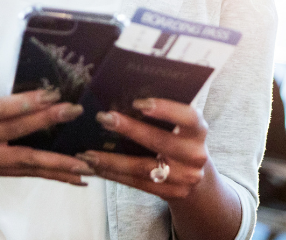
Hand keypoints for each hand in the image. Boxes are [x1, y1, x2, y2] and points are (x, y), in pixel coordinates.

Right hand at [0, 85, 94, 185]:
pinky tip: (74, 176)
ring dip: (58, 162)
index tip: (53, 95)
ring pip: (26, 161)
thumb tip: (29, 99)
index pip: (1, 110)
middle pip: (17, 132)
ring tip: (85, 162)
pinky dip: (52, 175)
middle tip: (75, 113)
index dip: (28, 103)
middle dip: (48, 121)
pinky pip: (27, 174)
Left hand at [76, 98, 209, 199]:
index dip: (165, 109)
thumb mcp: (181, 125)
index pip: (188, 117)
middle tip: (103, 118)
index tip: (139, 103)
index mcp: (199, 131)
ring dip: (111, 160)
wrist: (196, 176)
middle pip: (160, 142)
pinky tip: (95, 167)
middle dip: (129, 129)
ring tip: (87, 153)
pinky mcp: (169, 194)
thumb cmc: (180, 139)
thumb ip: (164, 113)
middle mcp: (195, 155)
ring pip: (142, 168)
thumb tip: (125, 93)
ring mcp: (183, 178)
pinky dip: (113, 174)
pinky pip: (136, 183)